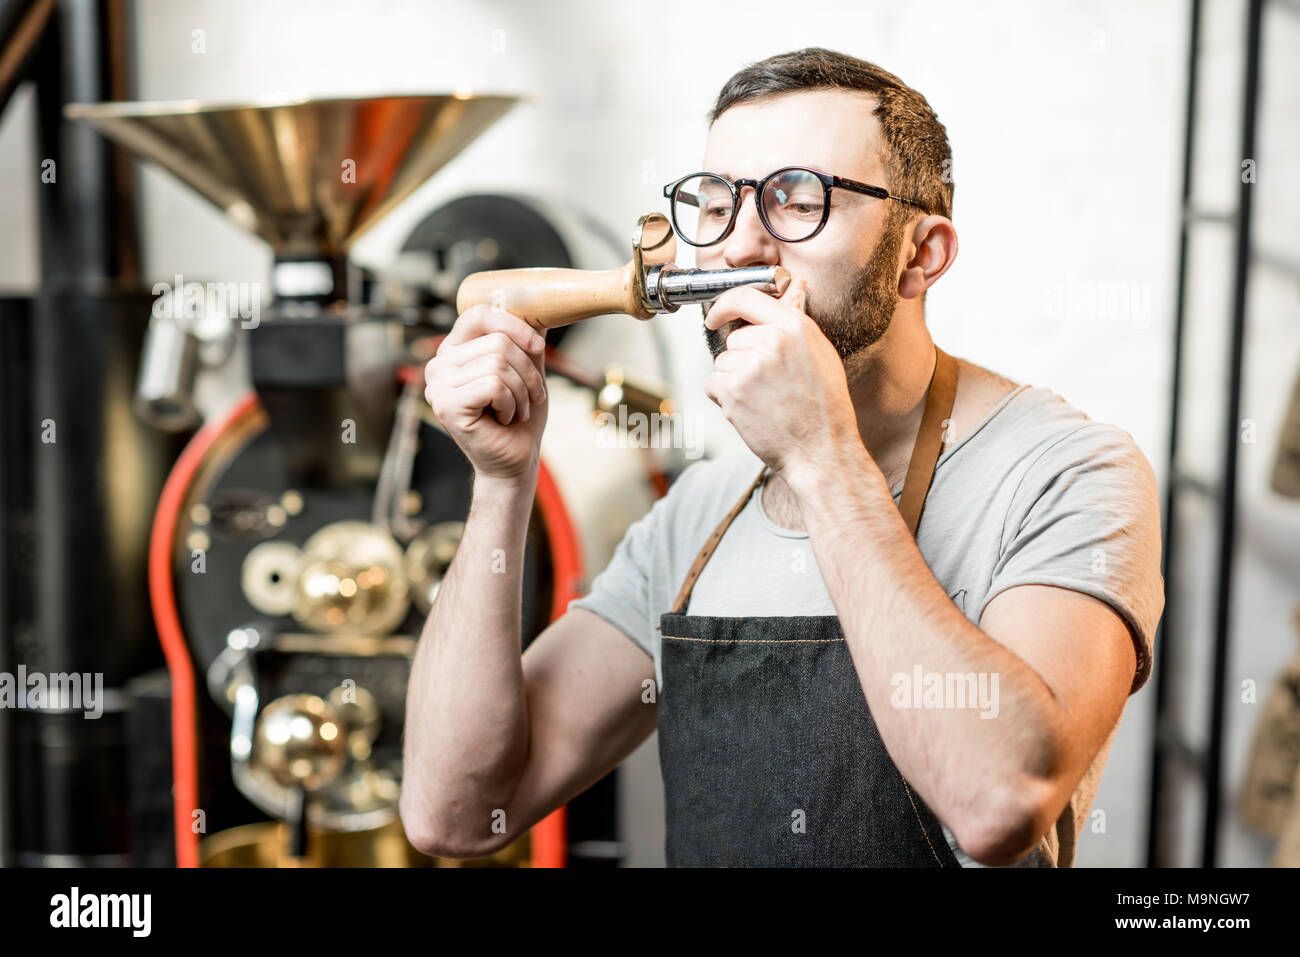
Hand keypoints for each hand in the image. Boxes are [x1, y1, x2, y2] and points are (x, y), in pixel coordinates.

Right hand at [425, 305, 548, 480]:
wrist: (515, 460)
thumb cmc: (519, 417)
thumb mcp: (527, 370)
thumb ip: (525, 340)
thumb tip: (539, 306)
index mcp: (454, 351)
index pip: (478, 315)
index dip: (513, 324)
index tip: (537, 346)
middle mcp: (439, 365)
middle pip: (497, 341)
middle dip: (526, 371)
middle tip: (529, 396)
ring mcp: (437, 386)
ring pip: (497, 362)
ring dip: (521, 391)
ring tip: (517, 409)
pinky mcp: (446, 405)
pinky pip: (493, 385)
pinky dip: (511, 403)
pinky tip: (504, 418)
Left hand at [704, 277, 859, 482]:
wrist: (823, 451)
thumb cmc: (825, 409)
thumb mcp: (821, 355)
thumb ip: (796, 323)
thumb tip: (793, 289)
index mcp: (795, 327)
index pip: (746, 297)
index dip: (724, 306)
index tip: (714, 316)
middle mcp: (772, 341)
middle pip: (733, 340)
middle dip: (742, 361)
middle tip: (768, 386)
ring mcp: (751, 366)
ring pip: (722, 364)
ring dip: (733, 382)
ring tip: (764, 400)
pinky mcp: (733, 391)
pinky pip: (712, 385)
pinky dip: (724, 399)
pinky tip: (751, 411)